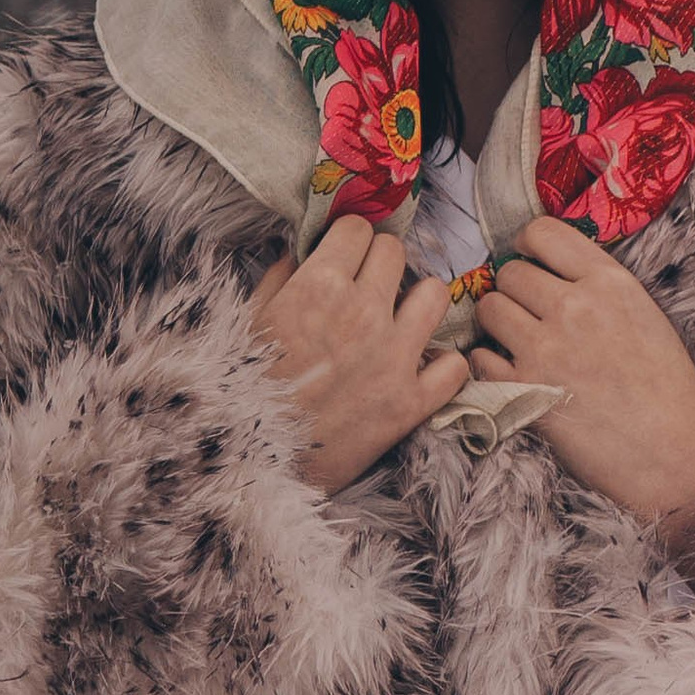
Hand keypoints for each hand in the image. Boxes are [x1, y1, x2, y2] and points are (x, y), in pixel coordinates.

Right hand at [250, 218, 471, 494]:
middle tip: (366, 287)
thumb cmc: (240, 391)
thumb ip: (278, 280)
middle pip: (395, 252)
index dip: (348, 241)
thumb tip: (301, 252)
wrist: (249, 465)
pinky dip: (441, 367)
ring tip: (399, 319)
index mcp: (318, 287)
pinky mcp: (410, 403)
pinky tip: (421, 369)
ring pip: (435, 294)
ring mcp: (393, 357)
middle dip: (379, 264)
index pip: (357, 229)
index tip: (342, 257)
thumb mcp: (247, 324)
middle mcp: (362, 312)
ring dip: (417, 302)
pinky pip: (454, 366)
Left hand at [471, 216, 694, 552]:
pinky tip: (513, 371)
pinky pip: (479, 356)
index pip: (542, 232)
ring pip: (489, 308)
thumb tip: (549, 268)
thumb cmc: (665, 385)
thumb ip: (597, 284)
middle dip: (514, 289)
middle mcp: (573, 306)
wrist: (673, 451)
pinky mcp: (523, 389)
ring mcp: (545, 347)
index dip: (527, 245)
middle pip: (510, 272)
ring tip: (519, 340)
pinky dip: (489, 362)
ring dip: (498, 322)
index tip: (530, 262)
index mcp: (608, 281)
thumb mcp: (642, 312)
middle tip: (529, 312)